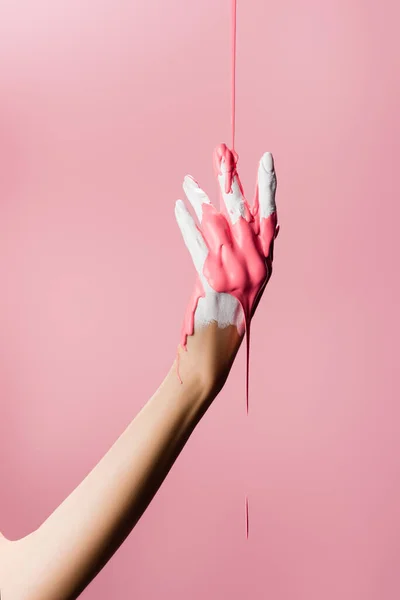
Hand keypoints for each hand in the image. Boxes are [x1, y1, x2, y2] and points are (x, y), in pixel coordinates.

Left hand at [175, 143, 278, 391]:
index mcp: (265, 262)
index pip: (269, 216)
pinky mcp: (211, 280)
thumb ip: (252, 250)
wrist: (214, 350)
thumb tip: (258, 218)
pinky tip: (178, 206)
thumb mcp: (248, 280)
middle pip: (241, 212)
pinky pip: (197, 243)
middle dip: (230, 179)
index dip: (267, 186)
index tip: (265, 157)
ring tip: (188, 180)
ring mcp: (234, 272)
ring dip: (200, 199)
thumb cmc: (228, 312)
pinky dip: (186, 223)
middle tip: (221, 151)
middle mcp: (254, 264)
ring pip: (216, 224)